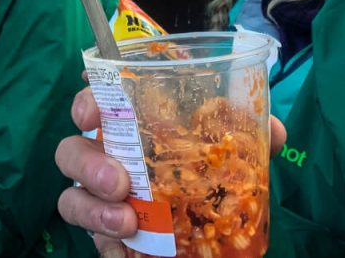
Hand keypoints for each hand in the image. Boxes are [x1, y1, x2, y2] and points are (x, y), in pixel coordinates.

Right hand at [55, 86, 287, 255]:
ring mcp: (101, 198)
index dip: (86, 102)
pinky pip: (89, 241)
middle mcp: (106, 157)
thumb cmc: (204, 165)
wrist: (207, 226)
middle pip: (70, 150)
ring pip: (70, 196)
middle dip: (87, 164)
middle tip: (121, 183)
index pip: (94, 101)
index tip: (91, 113)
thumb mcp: (229, 147)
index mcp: (129, 123)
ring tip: (127, 223)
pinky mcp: (104, 234)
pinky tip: (122, 255)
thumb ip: (250, 133)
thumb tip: (274, 131)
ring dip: (93, 209)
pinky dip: (104, 247)